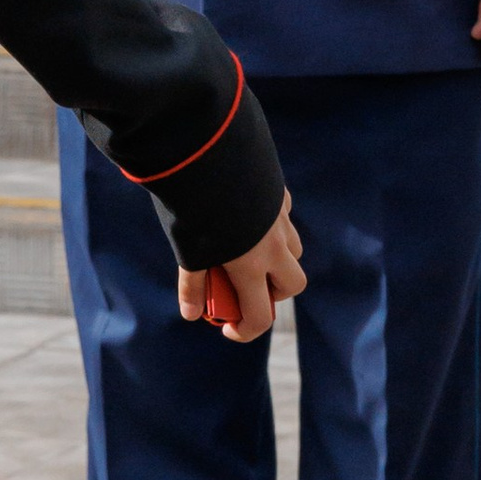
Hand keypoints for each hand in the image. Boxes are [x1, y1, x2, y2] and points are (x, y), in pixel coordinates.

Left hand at [177, 195, 305, 344]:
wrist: (208, 149)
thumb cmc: (191, 205)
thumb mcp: (186, 248)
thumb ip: (193, 282)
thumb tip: (191, 313)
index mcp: (251, 266)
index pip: (261, 316)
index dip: (246, 330)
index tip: (230, 329)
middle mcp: (274, 245)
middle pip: (292, 284)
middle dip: (273, 293)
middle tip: (246, 287)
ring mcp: (280, 217)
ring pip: (294, 248)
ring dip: (276, 258)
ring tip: (244, 249)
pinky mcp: (278, 191)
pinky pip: (283, 216)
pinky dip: (270, 224)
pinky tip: (243, 213)